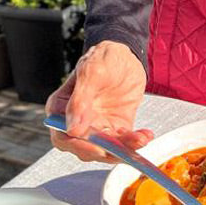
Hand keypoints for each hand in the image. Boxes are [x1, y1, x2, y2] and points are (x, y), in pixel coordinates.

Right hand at [45, 40, 152, 162]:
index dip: (77, 145)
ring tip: (140, 139)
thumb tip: (72, 130)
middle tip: (123, 148)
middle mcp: (76, 122)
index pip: (62, 135)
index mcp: (61, 108)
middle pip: (84, 147)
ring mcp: (96, 126)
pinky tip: (145, 136)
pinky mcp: (115, 127)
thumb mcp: (91, 72)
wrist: (125, 53)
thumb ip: (80, 100)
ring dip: (124, 148)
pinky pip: (123, 141)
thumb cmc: (103, 57)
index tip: (96, 147)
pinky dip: (134, 142)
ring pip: (106, 148)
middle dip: (105, 151)